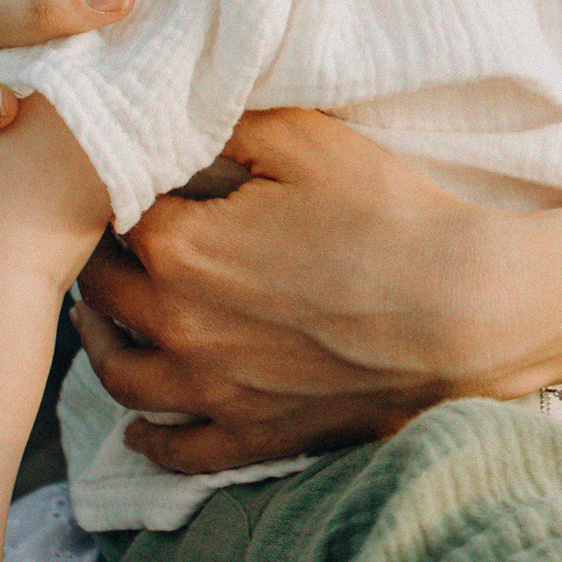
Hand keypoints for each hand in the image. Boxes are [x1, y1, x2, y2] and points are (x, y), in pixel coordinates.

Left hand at [71, 107, 527, 476]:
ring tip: (101, 322)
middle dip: (97, 263)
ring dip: (101, 345)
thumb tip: (170, 110)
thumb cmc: (389, 216)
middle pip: (102, 294)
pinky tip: (139, 429)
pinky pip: (177, 451)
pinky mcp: (253, 434)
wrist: (464, 310)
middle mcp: (175, 326)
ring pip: (120, 376)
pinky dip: (149, 441)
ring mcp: (211, 391)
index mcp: (177, 248)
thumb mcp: (304, 139)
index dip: (110, 196)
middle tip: (106, 241)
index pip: (107, 216)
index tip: (119, 184)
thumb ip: (223, 119)